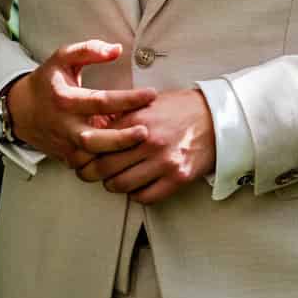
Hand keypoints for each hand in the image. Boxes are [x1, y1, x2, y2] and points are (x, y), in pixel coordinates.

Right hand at [6, 40, 155, 167]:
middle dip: (121, 138)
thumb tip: (117, 50)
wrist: (21, 110)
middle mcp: (65, 125)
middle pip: (94, 139)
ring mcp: (65, 145)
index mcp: (65, 99)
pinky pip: (89, 167)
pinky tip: (129, 159)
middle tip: (145, 131)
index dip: (127, 99)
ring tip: (140, 146)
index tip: (151, 94)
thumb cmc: (48, 81)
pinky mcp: (67, 158)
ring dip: (116, 155)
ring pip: (91, 159)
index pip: (100, 101)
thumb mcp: (63, 58)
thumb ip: (89, 50)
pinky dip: (107, 165)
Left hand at [74, 89, 215, 204]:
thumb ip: (124, 114)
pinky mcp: (177, 177)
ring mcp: (164, 161)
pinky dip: (136, 194)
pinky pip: (146, 196)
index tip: (80, 157)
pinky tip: (136, 186)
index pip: (98, 143)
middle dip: (90, 173)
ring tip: (113, 180)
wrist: (218, 118)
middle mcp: (148, 142)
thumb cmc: (183, 108)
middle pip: (104, 167)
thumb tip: (96, 125)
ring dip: (112, 185)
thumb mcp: (149, 102)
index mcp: (138, 120)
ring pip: (122, 185)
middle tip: (88, 174)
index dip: (84, 153)